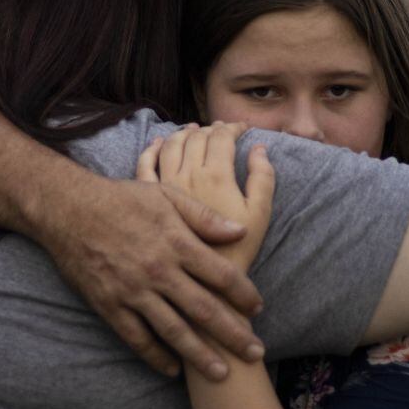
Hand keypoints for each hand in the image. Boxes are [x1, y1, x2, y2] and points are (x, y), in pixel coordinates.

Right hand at [35, 169, 267, 381]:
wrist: (69, 208)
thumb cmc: (121, 198)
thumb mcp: (166, 195)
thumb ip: (203, 216)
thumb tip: (239, 232)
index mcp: (176, 242)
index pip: (221, 274)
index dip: (244, 294)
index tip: (257, 308)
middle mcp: (159, 271)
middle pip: (204, 309)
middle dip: (233, 334)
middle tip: (254, 353)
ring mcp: (133, 291)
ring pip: (174, 331)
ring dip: (200, 355)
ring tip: (222, 374)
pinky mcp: (110, 305)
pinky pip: (137, 338)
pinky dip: (156, 356)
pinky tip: (173, 369)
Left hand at [137, 123, 274, 272]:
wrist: (203, 281)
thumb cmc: (237, 250)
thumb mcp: (260, 215)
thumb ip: (263, 178)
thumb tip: (259, 148)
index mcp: (216, 174)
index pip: (222, 137)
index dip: (233, 128)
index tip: (241, 129)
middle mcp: (188, 173)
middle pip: (197, 137)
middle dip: (211, 129)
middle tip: (220, 130)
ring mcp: (165, 183)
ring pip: (171, 145)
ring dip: (183, 133)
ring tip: (192, 130)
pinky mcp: (149, 198)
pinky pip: (145, 165)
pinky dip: (152, 149)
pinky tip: (158, 143)